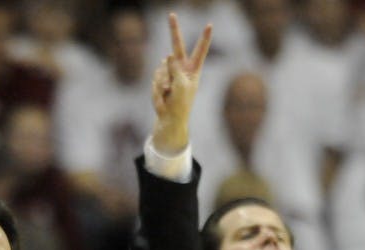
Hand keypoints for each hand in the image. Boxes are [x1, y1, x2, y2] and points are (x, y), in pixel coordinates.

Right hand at [151, 13, 211, 152]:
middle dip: (173, 29)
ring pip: (161, 67)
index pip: (200, 50)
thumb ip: (175, 69)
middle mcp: (181, 67)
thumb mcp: (181, 86)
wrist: (170, 119)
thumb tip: (167, 55)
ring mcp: (169, 72)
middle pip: (177, 45)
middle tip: (171, 14)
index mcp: (193, 69)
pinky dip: (157, 88)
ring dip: (163, 83)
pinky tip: (162, 97)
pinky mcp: (158, 78)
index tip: (209, 25)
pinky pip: (155, 77)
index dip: (204, 38)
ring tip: (168, 95)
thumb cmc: (181, 104)